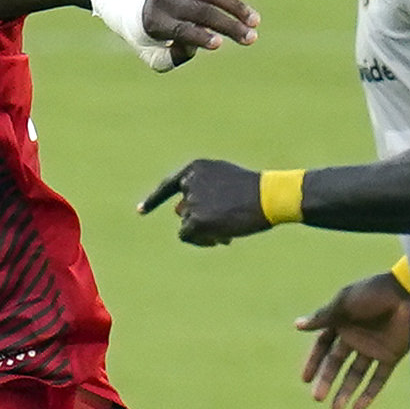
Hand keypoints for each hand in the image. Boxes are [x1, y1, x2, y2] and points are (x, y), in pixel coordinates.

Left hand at [139, 158, 269, 245]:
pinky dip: (200, 240)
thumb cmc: (253, 190)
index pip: (168, 185)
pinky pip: (186, 236)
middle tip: (219, 228)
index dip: (154, 201)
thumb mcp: (225, 182)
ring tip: (228, 230)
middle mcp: (189, 182)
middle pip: (182, 210)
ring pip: (187, 224)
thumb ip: (202, 192)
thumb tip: (179, 214)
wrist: (269, 196)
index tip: (140, 212)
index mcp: (195, 168)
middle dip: (197, 220)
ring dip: (204, 231)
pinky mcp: (196, 219)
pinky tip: (219, 238)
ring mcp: (191, 201)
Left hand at [144, 0, 258, 62]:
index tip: (220, 44)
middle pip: (202, 11)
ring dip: (236, 6)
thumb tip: (196, 45)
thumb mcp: (151, 56)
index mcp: (155, 22)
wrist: (133, 1)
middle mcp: (167, 0)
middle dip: (229, 25)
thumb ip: (171, 58)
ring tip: (255, 21)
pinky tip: (242, 8)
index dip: (200, 36)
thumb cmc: (148, 37)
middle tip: (252, 38)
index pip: (180, 29)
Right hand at [297, 270, 409, 408]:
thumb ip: (323, 317)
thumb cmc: (374, 293)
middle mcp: (356, 337)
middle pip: (337, 364)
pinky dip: (369, 394)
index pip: (323, 347)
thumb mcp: (344, 303)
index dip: (314, 363)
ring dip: (345, 391)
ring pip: (356, 374)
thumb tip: (297, 325)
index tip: (305, 379)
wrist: (409, 292)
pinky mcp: (391, 355)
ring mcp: (374, 348)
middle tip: (317, 398)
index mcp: (343, 323)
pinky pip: (378, 378)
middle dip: (327, 381)